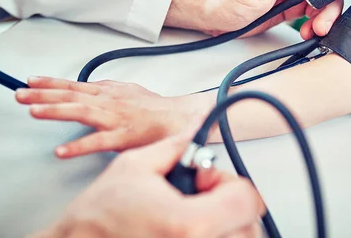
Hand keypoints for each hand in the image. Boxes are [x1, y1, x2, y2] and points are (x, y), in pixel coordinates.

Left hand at [15, 76, 199, 157]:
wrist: (179, 118)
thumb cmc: (154, 107)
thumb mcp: (127, 90)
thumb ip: (106, 88)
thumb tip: (90, 85)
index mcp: (107, 92)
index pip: (73, 85)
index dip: (50, 83)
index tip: (30, 81)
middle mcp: (107, 102)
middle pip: (71, 95)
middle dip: (43, 94)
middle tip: (20, 94)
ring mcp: (114, 119)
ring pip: (81, 112)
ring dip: (56, 111)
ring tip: (34, 112)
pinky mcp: (122, 137)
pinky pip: (98, 142)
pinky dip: (79, 146)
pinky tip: (62, 151)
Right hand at [31, 131, 264, 237]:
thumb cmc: (100, 213)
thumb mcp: (138, 165)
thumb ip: (177, 144)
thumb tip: (198, 124)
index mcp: (188, 222)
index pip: (247, 202)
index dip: (229, 182)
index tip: (206, 179)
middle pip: (249, 226)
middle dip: (231, 204)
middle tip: (201, 194)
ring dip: (227, 222)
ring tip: (193, 210)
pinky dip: (216, 234)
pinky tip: (188, 227)